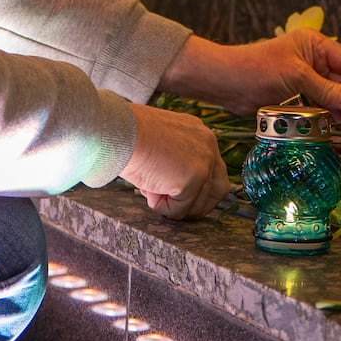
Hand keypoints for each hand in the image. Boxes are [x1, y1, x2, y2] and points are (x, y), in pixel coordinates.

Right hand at [120, 103, 229, 218]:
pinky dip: (162, 208)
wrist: (121, 130)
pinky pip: (180, 210)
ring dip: (175, 206)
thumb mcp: (161, 143)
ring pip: (200, 204)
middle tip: (172, 208)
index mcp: (199, 133)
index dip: (196, 189)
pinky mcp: (194, 178)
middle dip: (196, 205)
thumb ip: (175, 160)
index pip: (213, 168)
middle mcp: (208, 144)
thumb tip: (173, 188)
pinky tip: (148, 190)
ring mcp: (204, 161)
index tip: (175, 194)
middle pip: (219, 188)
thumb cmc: (130, 135)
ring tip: (151, 192)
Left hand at [159, 29, 340, 131]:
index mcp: (316, 46)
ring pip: (333, 100)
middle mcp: (315, 62)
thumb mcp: (295, 76)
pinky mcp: (299, 100)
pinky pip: (320, 112)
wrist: (226, 84)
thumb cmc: (258, 69)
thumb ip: (326, 89)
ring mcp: (307, 82)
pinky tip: (337, 137)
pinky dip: (329, 124)